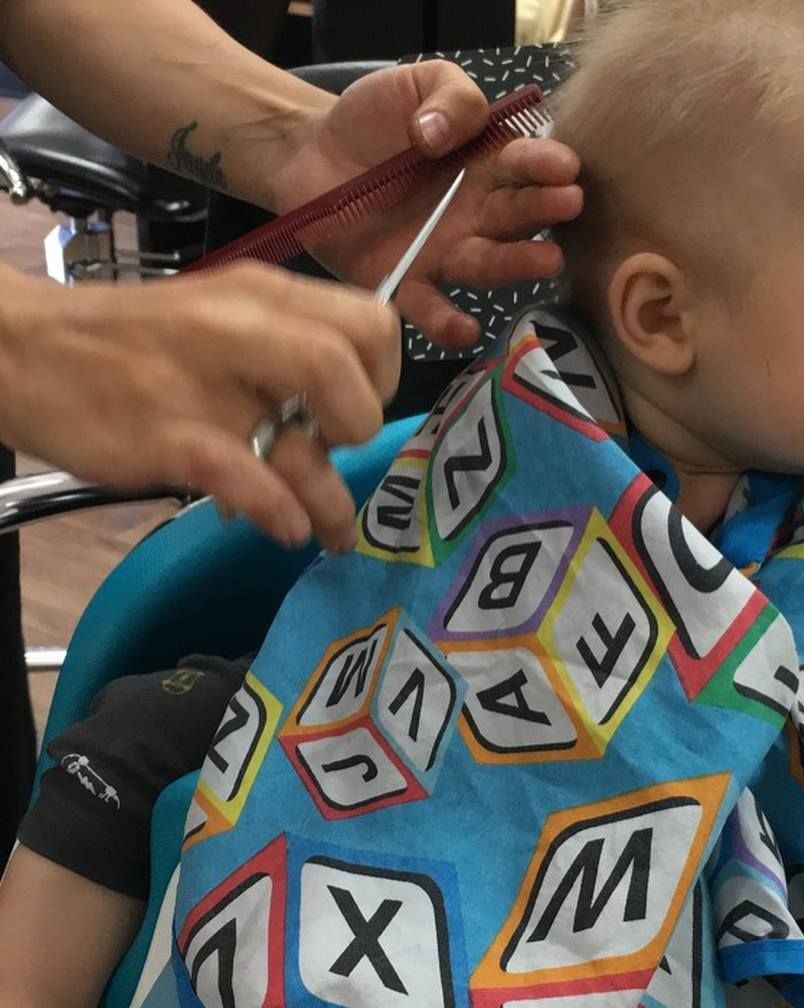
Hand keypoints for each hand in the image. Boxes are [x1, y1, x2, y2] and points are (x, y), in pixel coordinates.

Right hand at [0, 263, 399, 551]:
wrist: (23, 348)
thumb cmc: (134, 340)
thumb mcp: (218, 313)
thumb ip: (286, 345)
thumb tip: (345, 408)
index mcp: (261, 295)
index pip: (370, 321)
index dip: (383, 374)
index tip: (360, 407)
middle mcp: (238, 330)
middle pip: (346, 370)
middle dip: (362, 425)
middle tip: (339, 452)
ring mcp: (200, 385)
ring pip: (302, 445)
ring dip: (332, 502)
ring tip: (332, 531)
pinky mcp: (164, 437)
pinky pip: (248, 480)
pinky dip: (280, 513)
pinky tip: (286, 529)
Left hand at [267, 60, 582, 347]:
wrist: (310, 153)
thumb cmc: (374, 119)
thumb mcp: (415, 82)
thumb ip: (448, 96)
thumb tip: (441, 134)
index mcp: (486, 165)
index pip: (523, 164)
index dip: (544, 163)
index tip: (565, 166)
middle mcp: (476, 215)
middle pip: (516, 216)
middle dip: (544, 210)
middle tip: (569, 205)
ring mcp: (444, 253)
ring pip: (486, 264)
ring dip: (517, 264)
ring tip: (546, 261)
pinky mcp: (405, 282)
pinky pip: (429, 307)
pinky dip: (447, 323)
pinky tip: (466, 330)